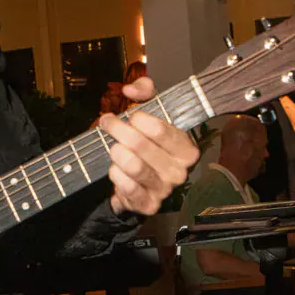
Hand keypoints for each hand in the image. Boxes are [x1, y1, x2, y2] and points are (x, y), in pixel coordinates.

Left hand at [103, 78, 197, 215]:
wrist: (141, 179)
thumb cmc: (149, 141)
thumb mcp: (152, 111)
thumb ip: (145, 91)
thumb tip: (131, 89)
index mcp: (187, 149)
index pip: (162, 130)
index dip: (140, 119)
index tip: (130, 114)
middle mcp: (179, 171)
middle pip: (141, 145)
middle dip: (118, 130)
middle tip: (108, 123)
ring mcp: (164, 190)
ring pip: (133, 166)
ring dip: (116, 152)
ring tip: (113, 147)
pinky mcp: (148, 205)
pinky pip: (127, 188)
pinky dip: (116, 175)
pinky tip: (114, 168)